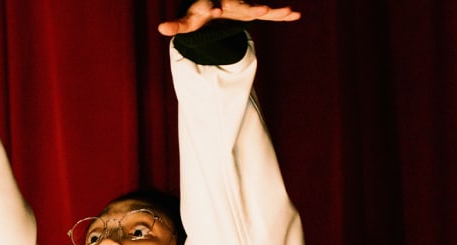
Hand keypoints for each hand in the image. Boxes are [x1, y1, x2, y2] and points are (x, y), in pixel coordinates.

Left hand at [158, 1, 299, 35]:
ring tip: (288, 10)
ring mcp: (245, 9)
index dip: (212, 8)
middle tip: (261, 8)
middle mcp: (232, 4)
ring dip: (273, 11)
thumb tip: (160, 28)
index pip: (212, 6)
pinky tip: (296, 15)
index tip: (215, 9)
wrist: (216, 2)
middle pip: (242, 6)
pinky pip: (269, 15)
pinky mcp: (252, 13)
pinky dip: (281, 16)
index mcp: (215, 4)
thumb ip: (176, 25)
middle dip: (251, 7)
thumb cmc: (200, 11)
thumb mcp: (188, 20)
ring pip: (260, 9)